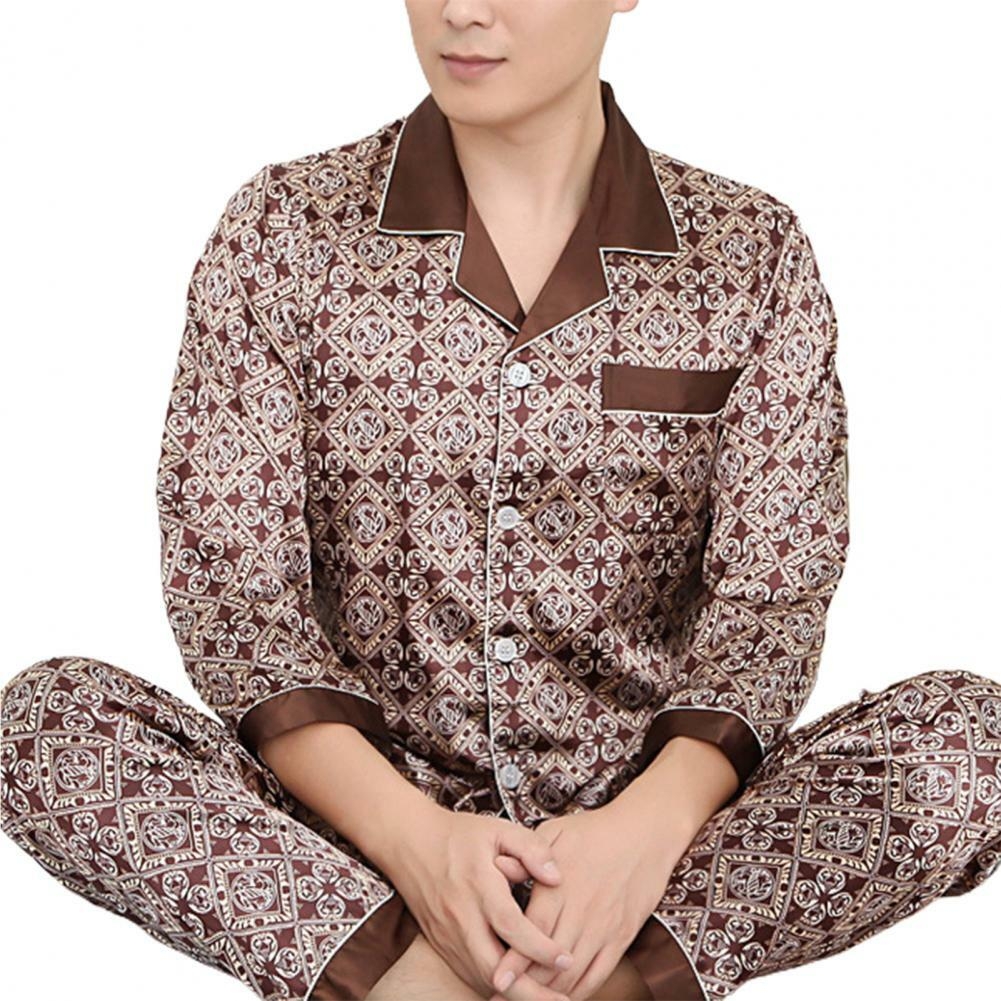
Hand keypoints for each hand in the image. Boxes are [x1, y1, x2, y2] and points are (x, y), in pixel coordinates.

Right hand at [380, 800, 576, 998]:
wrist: (409, 842)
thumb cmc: (459, 835)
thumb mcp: (499, 829)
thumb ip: (532, 848)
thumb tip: (557, 878)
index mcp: (478, 885)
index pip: (510, 926)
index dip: (539, 947)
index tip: (566, 957)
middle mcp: (461, 916)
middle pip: (494, 968)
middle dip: (529, 991)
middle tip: (563, 1000)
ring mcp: (448, 935)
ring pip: (481, 977)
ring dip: (514, 994)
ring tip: (548, 998)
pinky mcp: (441, 944)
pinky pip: (470, 972)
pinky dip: (495, 985)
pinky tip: (519, 987)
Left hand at [486, 803, 685, 999]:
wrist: (645, 834)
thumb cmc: (594, 831)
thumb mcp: (556, 832)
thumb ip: (527, 855)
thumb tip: (498, 866)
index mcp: (560, 885)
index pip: (534, 931)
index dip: (515, 959)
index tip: (497, 978)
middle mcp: (582, 911)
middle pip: (551, 960)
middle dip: (526, 984)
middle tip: (504, 997)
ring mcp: (603, 927)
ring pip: (574, 973)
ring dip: (551, 992)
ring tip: (529, 1000)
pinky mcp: (622, 937)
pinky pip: (600, 973)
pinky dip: (581, 990)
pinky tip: (564, 996)